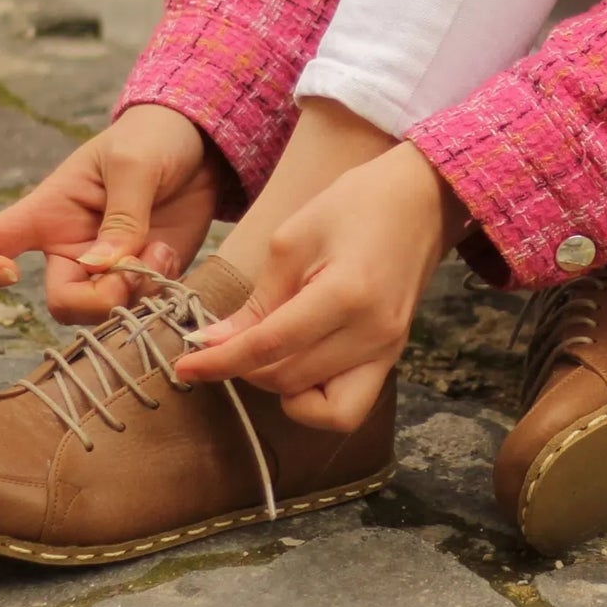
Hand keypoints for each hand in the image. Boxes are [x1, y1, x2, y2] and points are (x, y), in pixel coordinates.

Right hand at [0, 105, 227, 323]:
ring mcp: (110, 267)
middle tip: (129, 276)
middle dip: (95, 302)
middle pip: (61, 302)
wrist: (200, 143)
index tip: (10, 274)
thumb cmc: (149, 139)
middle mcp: (71, 246)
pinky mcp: (148, 276)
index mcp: (48, 211)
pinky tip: (170, 255)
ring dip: (134, 295)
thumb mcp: (133, 163)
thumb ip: (121, 215)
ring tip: (160, 253)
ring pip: (104, 313)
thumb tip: (101, 268)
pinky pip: (144, 306)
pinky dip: (160, 292)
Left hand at [175, 141, 468, 430]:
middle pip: (289, 380)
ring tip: (268, 350)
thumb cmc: (355, 204)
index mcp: (346, 295)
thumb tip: (215, 343)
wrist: (420, 199)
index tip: (185, 365)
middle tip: (223, 339)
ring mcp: (388, 351)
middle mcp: (373, 334)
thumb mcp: (293, 239)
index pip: (270, 346)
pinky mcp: (392, 357)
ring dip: (280, 386)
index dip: (221, 361)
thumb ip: (258, 299)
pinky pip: (348, 407)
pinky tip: (300, 363)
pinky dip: (315, 398)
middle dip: (244, 368)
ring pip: (319, 407)